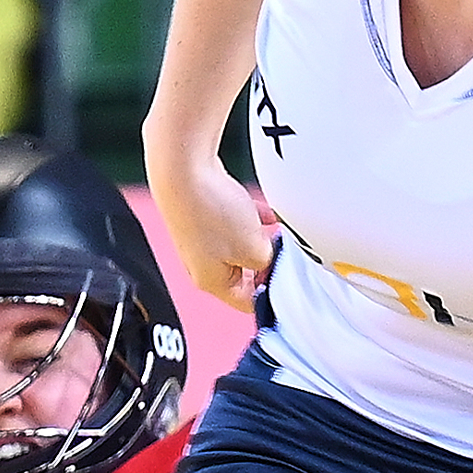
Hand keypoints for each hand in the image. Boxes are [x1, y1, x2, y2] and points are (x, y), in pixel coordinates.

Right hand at [154, 158, 271, 310]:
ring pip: (240, 245)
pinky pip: (233, 222)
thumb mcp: (255, 247)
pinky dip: (249, 217)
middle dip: (266, 259)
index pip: (248, 302)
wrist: (183, 170)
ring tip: (269, 226)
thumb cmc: (208, 211)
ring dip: (258, 236)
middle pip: (245, 272)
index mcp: (211, 282)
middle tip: (281, 248)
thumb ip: (270, 262)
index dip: (272, 293)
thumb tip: (275, 262)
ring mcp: (200, 239)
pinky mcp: (202, 216)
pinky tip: (260, 210)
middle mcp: (201, 265)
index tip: (289, 279)